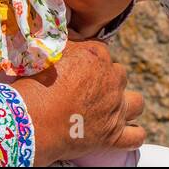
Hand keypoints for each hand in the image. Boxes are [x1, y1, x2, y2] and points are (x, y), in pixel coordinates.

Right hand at [10, 39, 145, 165]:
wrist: (32, 120)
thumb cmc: (35, 84)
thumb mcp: (47, 52)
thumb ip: (65, 41)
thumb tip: (72, 32)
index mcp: (96, 55)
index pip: (101, 51)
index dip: (88, 60)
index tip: (76, 68)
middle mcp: (111, 80)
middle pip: (118, 75)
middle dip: (106, 80)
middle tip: (85, 89)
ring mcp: (116, 109)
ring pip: (136, 102)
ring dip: (126, 103)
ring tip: (109, 108)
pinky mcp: (114, 136)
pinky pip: (137, 136)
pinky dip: (132, 134)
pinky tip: (121, 132)